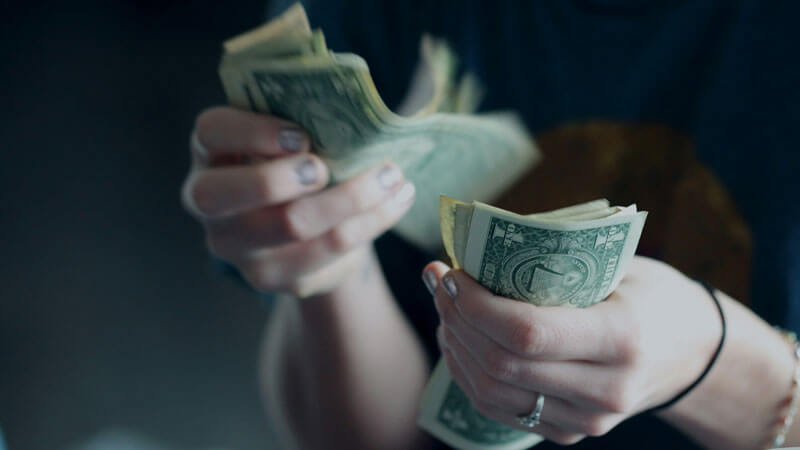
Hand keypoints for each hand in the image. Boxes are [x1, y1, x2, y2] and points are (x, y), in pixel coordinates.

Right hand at [181, 106, 414, 296]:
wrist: (308, 222)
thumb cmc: (299, 160)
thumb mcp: (292, 133)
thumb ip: (305, 116)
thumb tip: (356, 107)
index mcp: (211, 151)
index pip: (211, 132)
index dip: (251, 132)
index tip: (301, 135)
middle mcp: (209, 202)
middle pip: (226, 194)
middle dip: (282, 178)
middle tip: (327, 167)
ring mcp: (237, 247)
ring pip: (291, 225)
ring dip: (351, 198)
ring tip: (393, 176)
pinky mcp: (273, 277)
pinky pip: (327, 253)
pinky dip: (370, 223)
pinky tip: (396, 202)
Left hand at [424, 256, 721, 444]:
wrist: (692, 353)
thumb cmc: (652, 294)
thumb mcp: (618, 266)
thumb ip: (555, 263)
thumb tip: (476, 248)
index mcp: (622, 338)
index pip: (527, 332)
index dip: (475, 305)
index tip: (451, 272)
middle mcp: (605, 389)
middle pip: (501, 364)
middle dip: (456, 319)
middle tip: (439, 282)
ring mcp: (587, 420)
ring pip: (492, 392)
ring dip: (455, 346)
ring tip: (445, 308)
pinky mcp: (570, 432)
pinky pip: (500, 409)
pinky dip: (469, 374)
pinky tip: (459, 340)